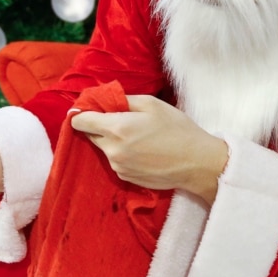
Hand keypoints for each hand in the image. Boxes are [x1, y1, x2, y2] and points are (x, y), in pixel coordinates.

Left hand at [70, 94, 227, 202]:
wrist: (197, 163)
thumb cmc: (177, 129)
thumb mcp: (151, 104)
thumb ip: (122, 100)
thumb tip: (103, 99)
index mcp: (116, 129)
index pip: (80, 121)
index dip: (82, 112)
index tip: (91, 108)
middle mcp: (112, 150)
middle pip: (91, 135)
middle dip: (100, 126)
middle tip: (121, 120)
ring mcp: (117, 166)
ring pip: (104, 148)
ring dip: (112, 140)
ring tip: (137, 136)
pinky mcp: (125, 177)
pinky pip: (114, 161)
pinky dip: (121, 153)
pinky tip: (142, 150)